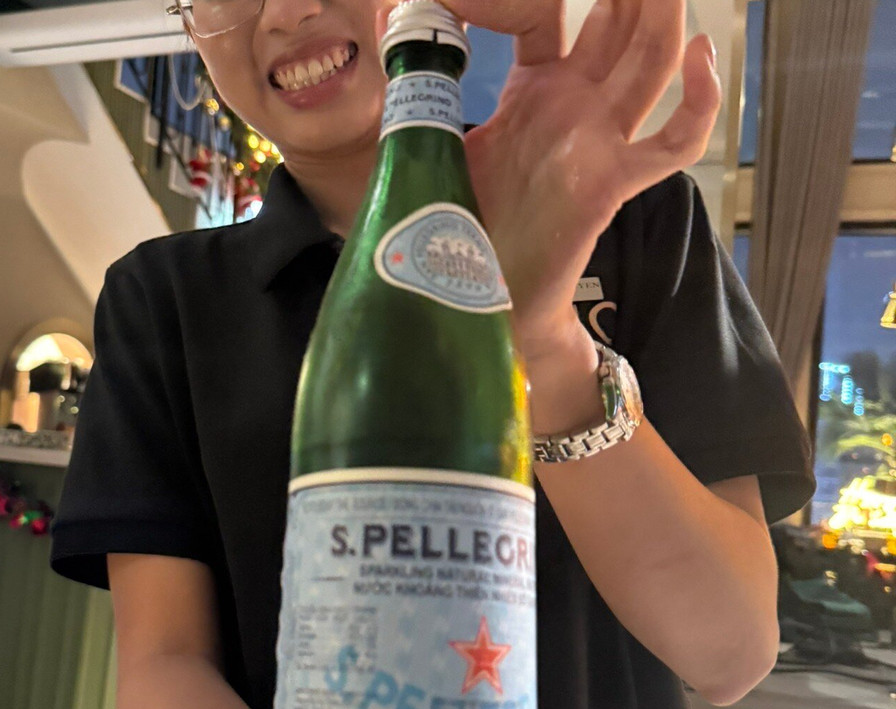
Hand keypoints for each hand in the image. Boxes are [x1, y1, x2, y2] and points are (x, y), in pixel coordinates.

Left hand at [439, 0, 721, 360]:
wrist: (471, 296)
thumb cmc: (458, 224)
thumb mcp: (440, 140)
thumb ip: (425, 84)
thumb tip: (392, 13)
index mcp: (534, 93)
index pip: (548, 15)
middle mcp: (574, 108)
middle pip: (618, 23)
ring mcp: (598, 141)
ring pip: (650, 61)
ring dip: (663, 11)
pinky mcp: (609, 183)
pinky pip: (674, 142)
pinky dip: (699, 103)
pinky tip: (701, 56)